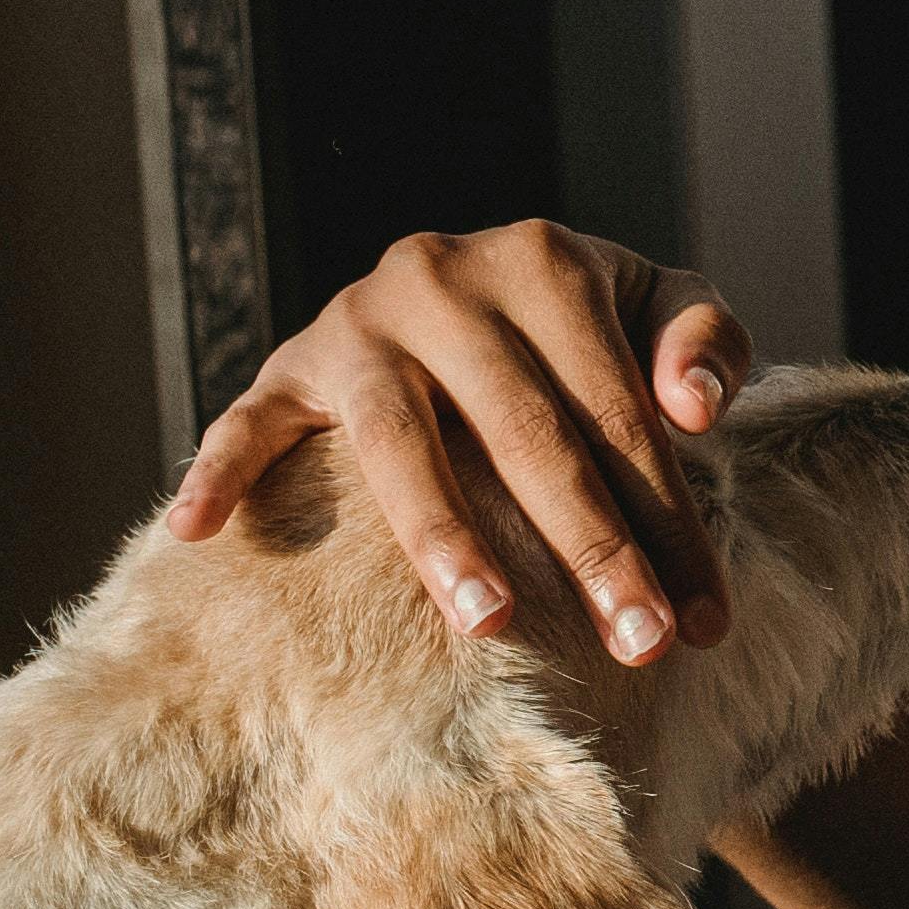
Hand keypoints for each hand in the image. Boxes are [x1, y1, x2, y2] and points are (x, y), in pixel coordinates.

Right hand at [164, 222, 754, 656]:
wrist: (469, 281)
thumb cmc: (580, 325)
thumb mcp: (655, 302)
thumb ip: (704, 337)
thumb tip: (697, 408)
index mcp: (543, 261)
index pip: (620, 413)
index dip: (671, 519)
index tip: (706, 620)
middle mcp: (442, 279)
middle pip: (526, 434)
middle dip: (591, 549)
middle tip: (639, 647)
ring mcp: (357, 324)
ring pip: (399, 442)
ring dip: (444, 536)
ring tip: (490, 624)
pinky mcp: (290, 365)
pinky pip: (247, 422)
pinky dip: (219, 470)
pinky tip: (202, 534)